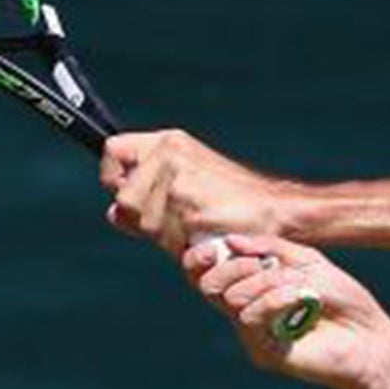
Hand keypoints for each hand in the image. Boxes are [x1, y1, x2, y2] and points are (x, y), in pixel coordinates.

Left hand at [102, 130, 282, 256]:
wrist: (278, 211)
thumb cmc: (235, 202)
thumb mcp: (188, 184)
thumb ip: (148, 195)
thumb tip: (112, 214)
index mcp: (169, 142)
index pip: (113, 151)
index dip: (115, 179)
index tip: (129, 194)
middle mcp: (170, 154)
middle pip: (124, 198)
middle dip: (144, 219)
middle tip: (179, 221)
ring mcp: (178, 180)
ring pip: (143, 222)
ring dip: (166, 236)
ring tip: (196, 228)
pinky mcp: (188, 206)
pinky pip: (165, 239)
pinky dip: (181, 246)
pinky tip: (203, 237)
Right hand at [182, 233, 389, 388]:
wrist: (369, 338)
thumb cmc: (343, 300)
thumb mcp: (309, 262)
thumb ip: (271, 248)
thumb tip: (229, 241)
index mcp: (253, 286)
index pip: (207, 273)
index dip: (200, 258)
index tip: (211, 247)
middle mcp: (247, 310)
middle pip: (209, 285)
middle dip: (233, 266)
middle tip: (264, 264)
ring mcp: (254, 333)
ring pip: (232, 298)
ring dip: (265, 282)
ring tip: (298, 285)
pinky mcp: (264, 351)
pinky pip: (249, 318)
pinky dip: (274, 300)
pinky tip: (302, 298)